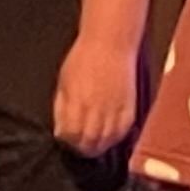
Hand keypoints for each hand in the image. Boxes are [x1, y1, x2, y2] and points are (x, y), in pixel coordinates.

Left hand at [51, 32, 139, 155]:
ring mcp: (114, 109)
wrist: (110, 43)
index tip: (66, 138)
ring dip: (99, 147)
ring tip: (94, 145)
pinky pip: (123, 131)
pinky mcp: (129, 106)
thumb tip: (61, 129)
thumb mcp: (64, 81)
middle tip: (79, 146)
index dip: (66, 140)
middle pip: (88, 142)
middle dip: (81, 148)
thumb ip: (62, 107)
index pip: (70, 135)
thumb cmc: (83, 58)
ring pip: (106, 141)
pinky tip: (109, 137)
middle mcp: (95, 109)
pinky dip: (115, 138)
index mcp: (76, 103)